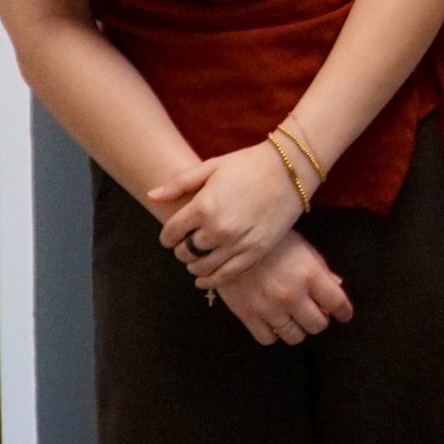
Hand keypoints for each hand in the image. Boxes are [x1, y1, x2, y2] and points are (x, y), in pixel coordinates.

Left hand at [150, 140, 307, 288]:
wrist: (290, 169)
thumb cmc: (249, 164)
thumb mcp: (212, 166)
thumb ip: (179, 183)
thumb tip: (152, 196)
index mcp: (203, 206)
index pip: (171, 233)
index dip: (168, 235)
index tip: (172, 234)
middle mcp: (217, 229)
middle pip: (185, 252)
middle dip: (182, 249)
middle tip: (187, 243)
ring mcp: (237, 243)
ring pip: (202, 267)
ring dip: (194, 265)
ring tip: (197, 257)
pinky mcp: (255, 253)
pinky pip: (225, 276)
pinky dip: (211, 280)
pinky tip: (205, 278)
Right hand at [217, 230, 353, 347]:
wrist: (230, 240)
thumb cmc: (272, 240)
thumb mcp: (302, 247)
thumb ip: (321, 269)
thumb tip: (337, 286)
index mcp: (310, 274)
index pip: (337, 302)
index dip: (344, 311)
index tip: (344, 314)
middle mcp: (292, 295)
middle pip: (318, 325)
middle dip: (320, 319)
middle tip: (315, 312)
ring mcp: (269, 308)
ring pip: (295, 336)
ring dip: (298, 328)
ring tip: (294, 317)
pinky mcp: (248, 315)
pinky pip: (268, 339)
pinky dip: (274, 333)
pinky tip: (274, 321)